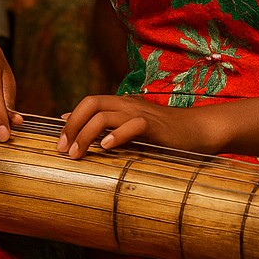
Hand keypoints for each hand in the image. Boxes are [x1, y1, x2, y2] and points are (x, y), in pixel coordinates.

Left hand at [58, 95, 214, 157]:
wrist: (199, 130)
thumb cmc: (164, 134)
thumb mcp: (130, 127)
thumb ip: (104, 125)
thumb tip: (68, 121)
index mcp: (120, 104)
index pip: (87, 104)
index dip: (70, 122)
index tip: (59, 146)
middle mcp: (127, 104)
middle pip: (91, 104)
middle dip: (72, 127)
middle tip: (64, 151)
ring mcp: (140, 113)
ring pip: (105, 115)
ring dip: (86, 135)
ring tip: (78, 154)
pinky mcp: (155, 126)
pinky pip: (133, 125)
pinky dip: (117, 135)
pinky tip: (107, 148)